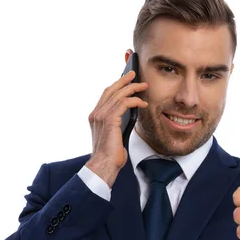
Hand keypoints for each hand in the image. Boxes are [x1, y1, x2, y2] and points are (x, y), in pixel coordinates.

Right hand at [86, 70, 148, 186]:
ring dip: (133, 88)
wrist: (104, 165)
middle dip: (123, 80)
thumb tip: (129, 115)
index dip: (116, 85)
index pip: (106, 95)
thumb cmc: (110, 155)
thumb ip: (118, 123)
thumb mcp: (114, 135)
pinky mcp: (109, 120)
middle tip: (134, 74)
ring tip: (143, 86)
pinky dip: (134, 101)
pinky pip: (124, 103)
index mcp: (95, 116)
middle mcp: (96, 114)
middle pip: (111, 90)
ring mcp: (101, 116)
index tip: (125, 79)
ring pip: (118, 94)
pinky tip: (142, 103)